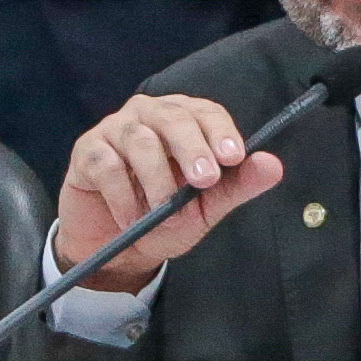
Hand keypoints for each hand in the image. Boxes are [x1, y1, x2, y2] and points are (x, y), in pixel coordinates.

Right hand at [52, 93, 281, 289]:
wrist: (119, 248)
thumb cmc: (165, 218)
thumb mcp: (207, 206)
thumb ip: (238, 185)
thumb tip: (273, 165)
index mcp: (183, 121)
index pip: (205, 112)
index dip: (220, 131)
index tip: (234, 157)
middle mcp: (148, 116)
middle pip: (173, 118)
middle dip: (193, 149)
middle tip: (205, 180)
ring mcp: (115, 130)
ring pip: (140, 141)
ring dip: (157, 181)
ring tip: (164, 213)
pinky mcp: (87, 152)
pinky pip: (106, 165)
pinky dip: (122, 196)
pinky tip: (131, 219)